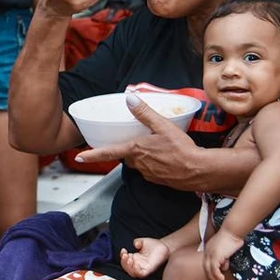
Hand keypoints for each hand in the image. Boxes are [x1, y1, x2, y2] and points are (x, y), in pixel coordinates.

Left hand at [74, 94, 203, 189]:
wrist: (201, 171)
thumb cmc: (182, 149)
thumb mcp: (163, 126)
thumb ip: (145, 113)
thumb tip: (130, 98)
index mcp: (136, 150)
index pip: (109, 152)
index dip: (92, 155)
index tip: (79, 157)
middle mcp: (139, 164)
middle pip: (126, 156)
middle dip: (129, 150)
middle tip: (140, 141)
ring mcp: (149, 174)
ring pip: (138, 163)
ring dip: (142, 157)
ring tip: (157, 148)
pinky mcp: (159, 180)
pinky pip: (150, 170)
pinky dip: (154, 164)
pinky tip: (166, 158)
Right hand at [120, 237, 168, 277]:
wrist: (164, 246)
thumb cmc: (155, 245)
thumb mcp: (143, 241)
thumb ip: (137, 242)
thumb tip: (135, 244)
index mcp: (135, 258)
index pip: (125, 261)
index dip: (122, 257)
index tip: (124, 250)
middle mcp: (139, 264)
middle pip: (127, 268)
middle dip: (124, 262)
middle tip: (126, 256)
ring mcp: (144, 267)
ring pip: (133, 273)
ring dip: (129, 267)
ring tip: (130, 260)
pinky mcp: (149, 269)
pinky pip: (141, 274)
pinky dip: (137, 271)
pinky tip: (136, 264)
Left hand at [203, 229, 243, 279]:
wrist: (232, 231)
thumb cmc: (231, 238)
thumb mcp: (227, 251)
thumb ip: (224, 259)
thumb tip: (224, 267)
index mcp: (208, 249)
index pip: (207, 263)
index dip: (211, 271)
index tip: (217, 278)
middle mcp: (207, 252)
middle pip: (206, 268)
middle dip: (212, 277)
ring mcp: (210, 254)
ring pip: (209, 270)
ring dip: (215, 278)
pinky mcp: (215, 256)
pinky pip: (214, 269)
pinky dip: (217, 275)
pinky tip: (222, 279)